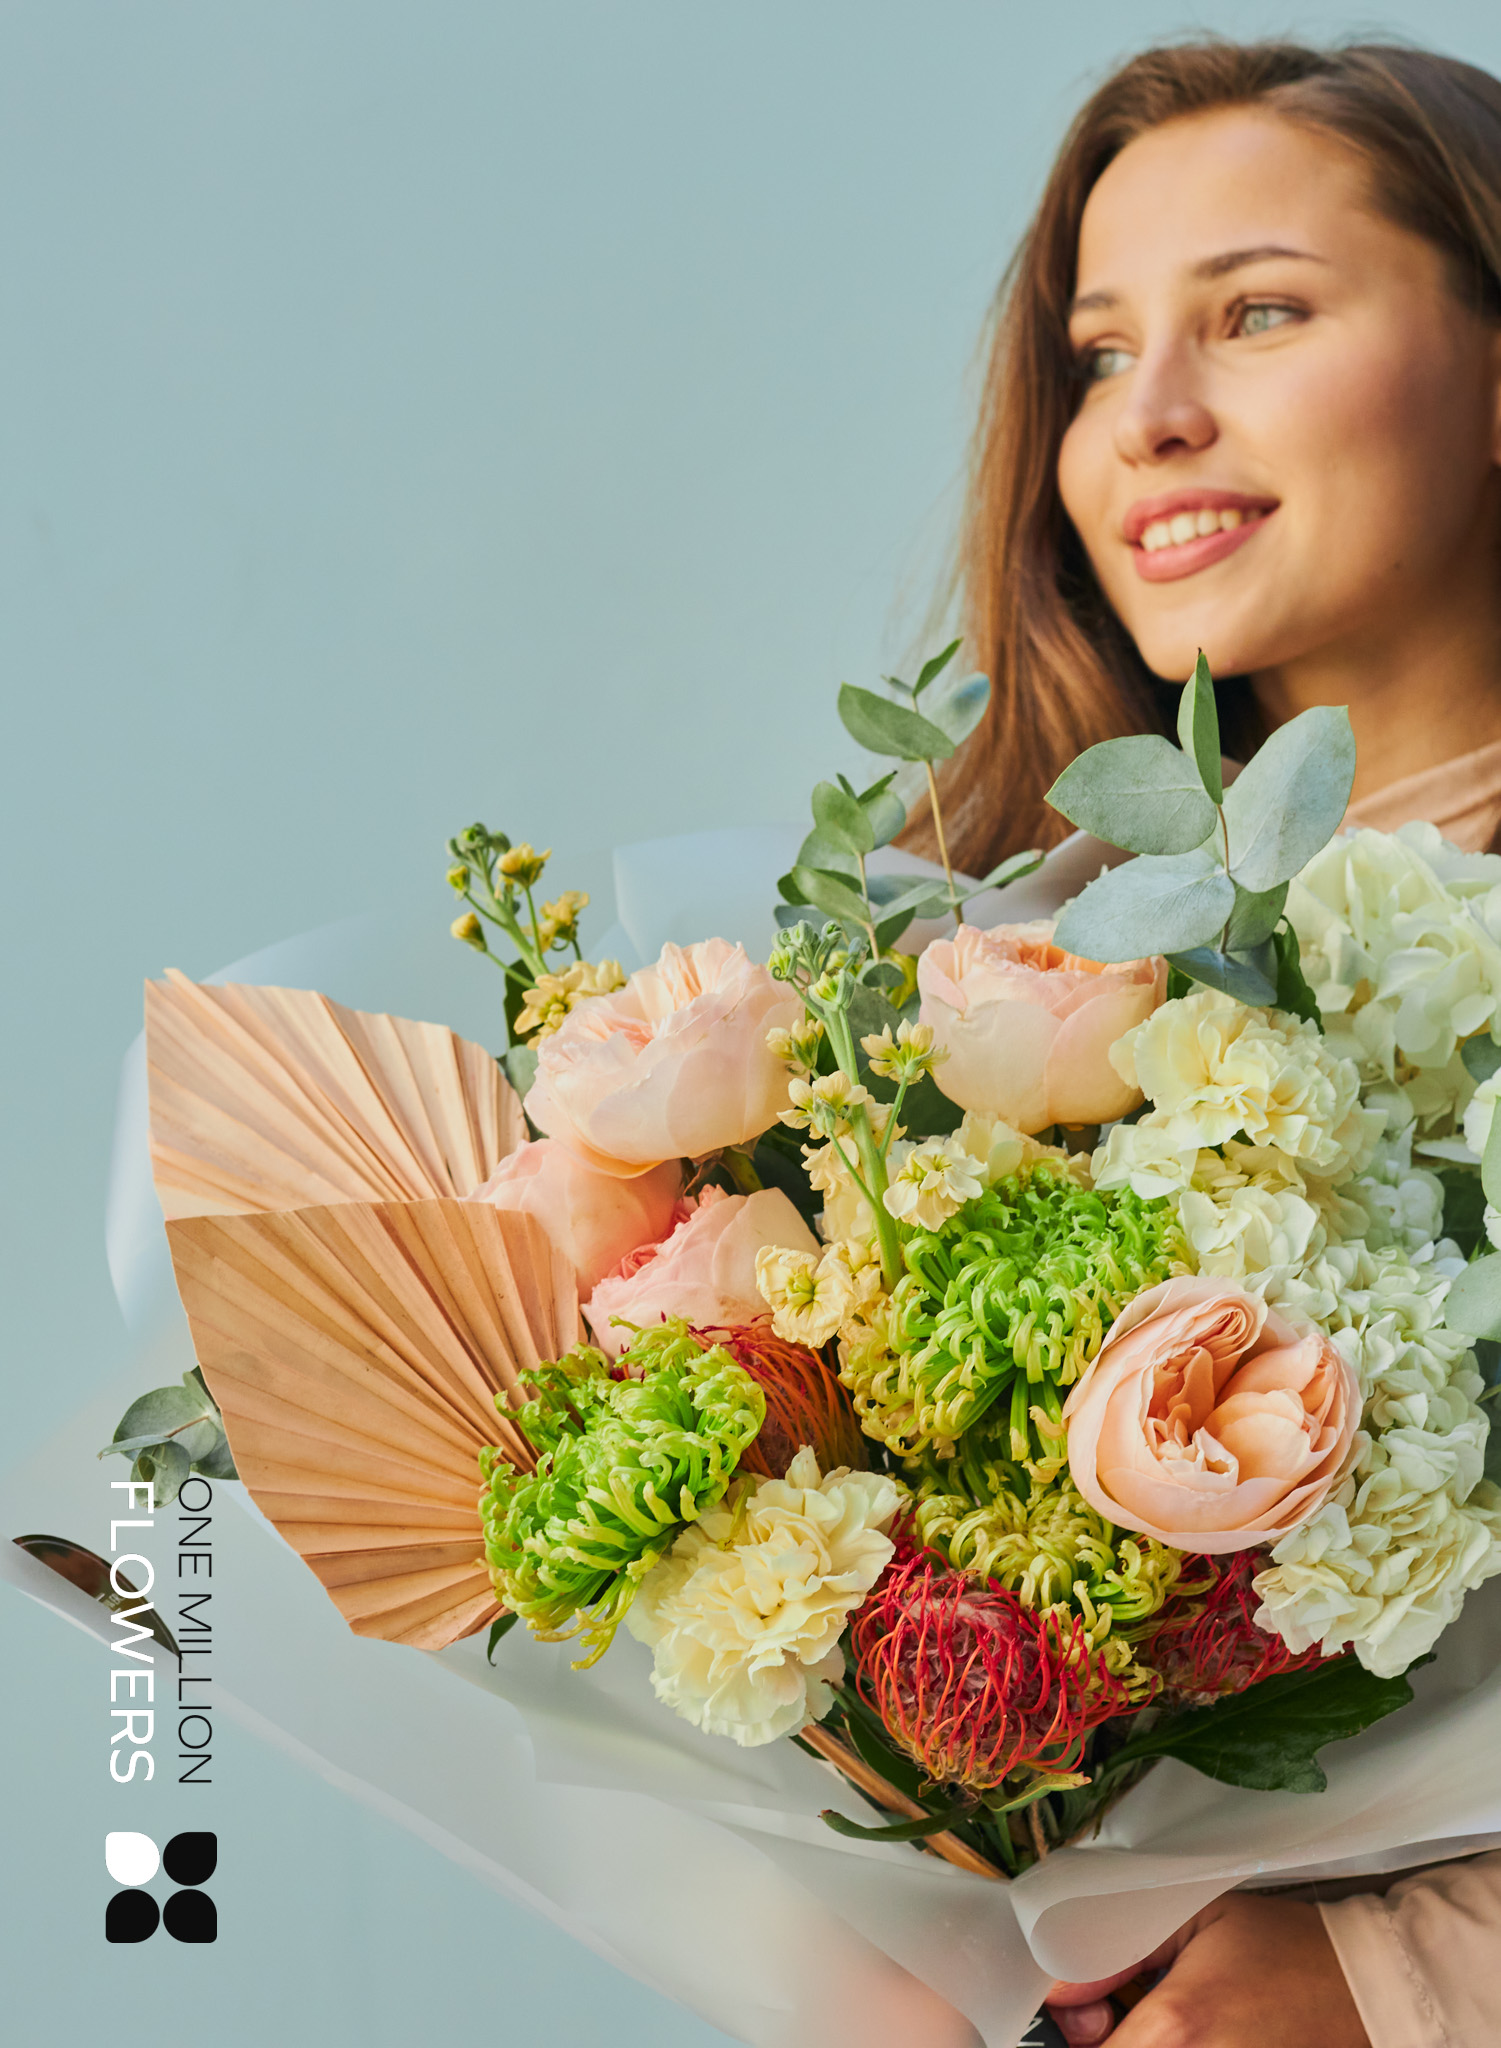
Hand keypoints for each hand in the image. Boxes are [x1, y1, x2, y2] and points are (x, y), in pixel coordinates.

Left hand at [1044, 1894, 1369, 2045]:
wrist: (1362, 1985)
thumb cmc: (1279, 1945)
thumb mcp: (1189, 1918)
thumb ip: (1111, 1949)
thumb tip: (1054, 1991)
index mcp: (1176, 2028)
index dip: (1077, 2034)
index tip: (1091, 2012)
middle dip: (1107, 2044)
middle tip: (1126, 2016)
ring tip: (1171, 2025)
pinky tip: (1199, 2035)